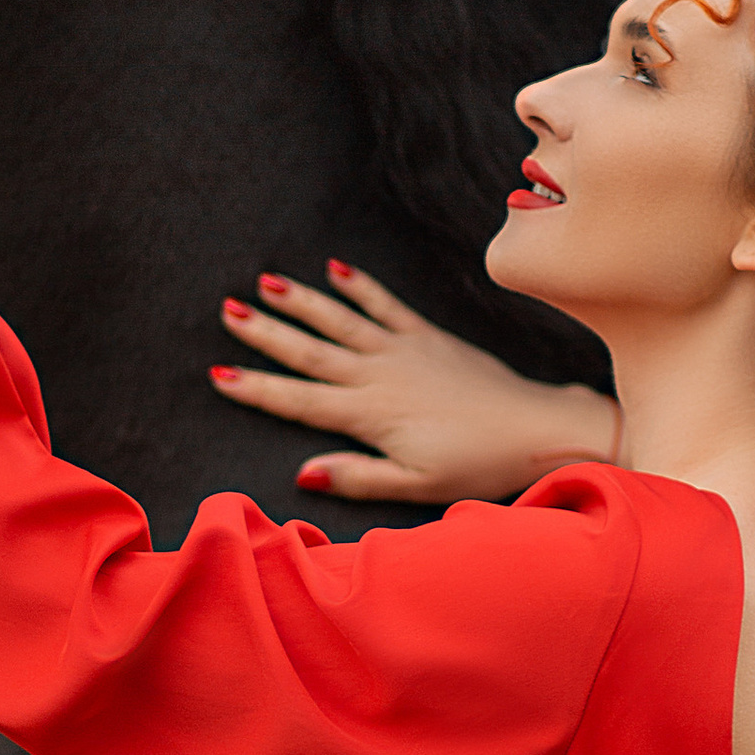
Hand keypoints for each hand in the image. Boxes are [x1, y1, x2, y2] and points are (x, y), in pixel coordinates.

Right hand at [210, 260, 619, 504]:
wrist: (535, 428)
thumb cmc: (477, 465)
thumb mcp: (417, 485)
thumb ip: (359, 477)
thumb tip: (304, 472)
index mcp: (370, 415)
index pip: (301, 401)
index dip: (258, 389)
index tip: (218, 374)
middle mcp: (380, 375)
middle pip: (311, 351)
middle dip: (266, 332)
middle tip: (227, 310)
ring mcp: (404, 350)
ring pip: (341, 321)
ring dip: (302, 301)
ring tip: (265, 281)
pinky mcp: (429, 337)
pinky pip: (387, 306)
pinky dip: (360, 287)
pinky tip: (336, 269)